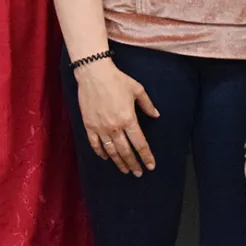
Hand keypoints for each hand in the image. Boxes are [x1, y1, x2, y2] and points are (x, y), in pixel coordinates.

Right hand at [76, 60, 158, 176]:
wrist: (94, 72)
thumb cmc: (116, 79)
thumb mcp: (137, 89)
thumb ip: (147, 104)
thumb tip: (156, 115)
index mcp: (128, 119)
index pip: (140, 144)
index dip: (146, 156)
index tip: (150, 166)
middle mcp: (115, 127)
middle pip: (126, 151)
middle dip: (133, 164)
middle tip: (138, 173)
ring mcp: (101, 127)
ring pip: (111, 151)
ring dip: (119, 162)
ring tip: (125, 170)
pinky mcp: (89, 125)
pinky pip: (95, 144)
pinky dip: (101, 153)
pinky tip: (106, 158)